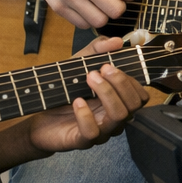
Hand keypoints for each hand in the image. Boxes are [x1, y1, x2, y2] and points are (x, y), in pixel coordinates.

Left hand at [25, 36, 149, 152]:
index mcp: (118, 102)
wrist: (41, 117)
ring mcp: (101, 131)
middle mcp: (114, 118)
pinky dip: (85, 114)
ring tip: (89, 78)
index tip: (110, 64)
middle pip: (134, 105)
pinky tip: (77, 101)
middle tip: (100, 69)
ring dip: (106, 92)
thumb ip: (98, 50)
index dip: (130, 80)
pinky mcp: (82, 141)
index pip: (140, 96)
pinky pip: (92, 132)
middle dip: (120, 82)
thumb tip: (117, 41)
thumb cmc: (65, 91)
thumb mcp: (80, 63)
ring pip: (119, 116)